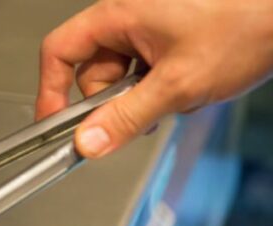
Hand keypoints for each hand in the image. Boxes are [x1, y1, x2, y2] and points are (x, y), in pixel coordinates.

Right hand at [37, 0, 272, 157]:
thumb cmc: (246, 27)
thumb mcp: (178, 85)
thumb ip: (126, 118)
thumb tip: (88, 142)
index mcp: (120, 13)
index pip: (59, 52)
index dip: (51, 91)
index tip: (56, 124)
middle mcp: (129, 13)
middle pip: (91, 70)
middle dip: (113, 101)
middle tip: (139, 116)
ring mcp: (148, 23)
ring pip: (121, 75)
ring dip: (141, 97)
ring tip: (177, 95)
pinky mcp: (167, 33)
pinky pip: (144, 69)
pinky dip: (159, 86)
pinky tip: (186, 87)